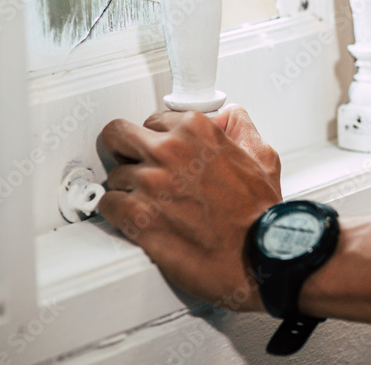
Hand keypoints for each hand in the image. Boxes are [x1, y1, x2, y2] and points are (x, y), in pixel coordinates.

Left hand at [98, 105, 281, 310]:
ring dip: (128, 188)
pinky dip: (118, 213)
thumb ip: (241, 129)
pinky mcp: (136, 216)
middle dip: (125, 150)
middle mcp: (169, 151)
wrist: (256, 253)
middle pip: (118, 135)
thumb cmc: (258, 213)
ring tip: (151, 203)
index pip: (153, 121)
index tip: (161, 152)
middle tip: (134, 165)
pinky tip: (138, 219)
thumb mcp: (262, 157)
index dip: (158, 139)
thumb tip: (230, 117)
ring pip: (115, 176)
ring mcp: (149, 183)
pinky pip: (107, 205)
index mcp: (196, 131)